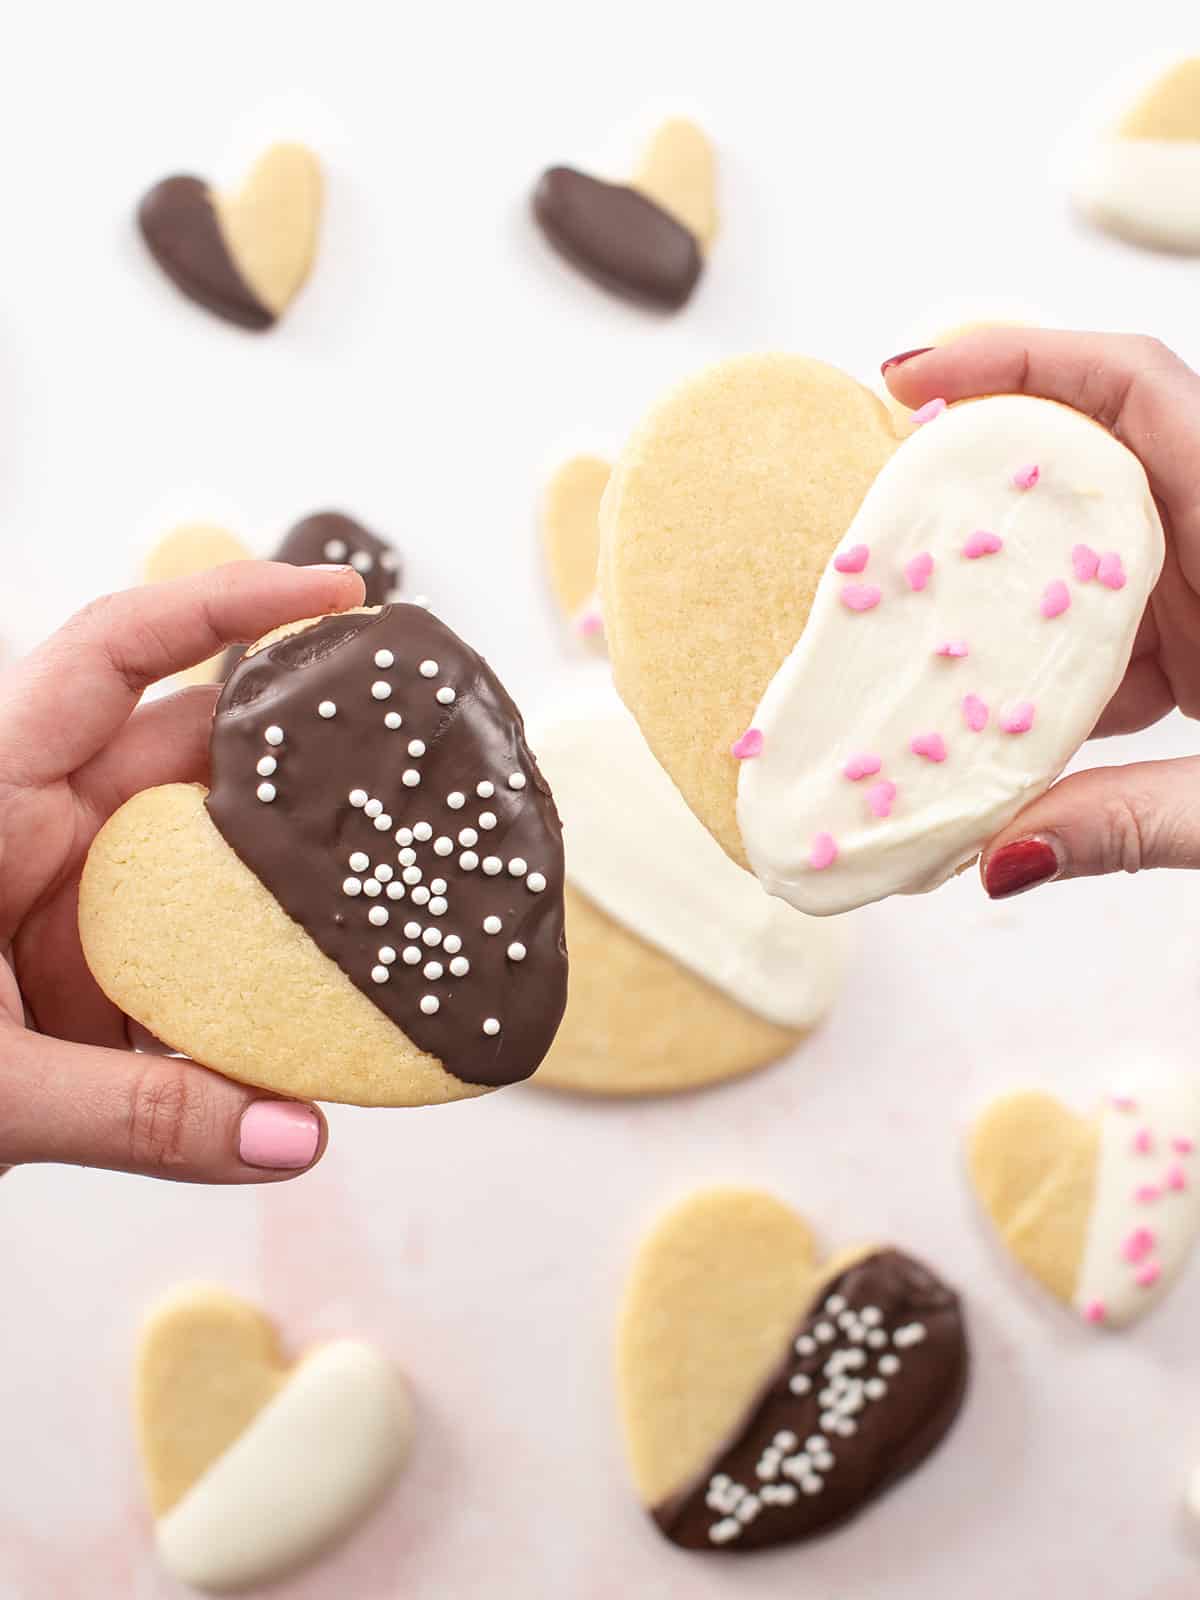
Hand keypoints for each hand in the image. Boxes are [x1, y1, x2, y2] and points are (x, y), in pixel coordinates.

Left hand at [0, 560, 363, 1181]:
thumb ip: (137, 1116)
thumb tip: (294, 1136)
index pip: (113, 653)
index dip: (224, 607)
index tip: (334, 597)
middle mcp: (44, 830)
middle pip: (197, 754)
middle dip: (303, 755)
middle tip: (412, 764)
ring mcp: (78, 901)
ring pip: (214, 854)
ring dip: (294, 876)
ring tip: (393, 890)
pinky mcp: (100, 973)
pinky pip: (204, 951)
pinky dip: (265, 972)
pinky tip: (328, 1003)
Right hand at [883, 329, 1199, 898]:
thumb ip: (1136, 819)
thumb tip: (995, 858)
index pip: (1133, 386)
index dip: (1017, 358)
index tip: (910, 374)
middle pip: (1091, 452)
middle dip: (981, 466)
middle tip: (879, 495)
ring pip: (1090, 545)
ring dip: (1007, 583)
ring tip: (920, 624)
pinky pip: (1113, 624)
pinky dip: (1054, 664)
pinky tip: (1008, 721)